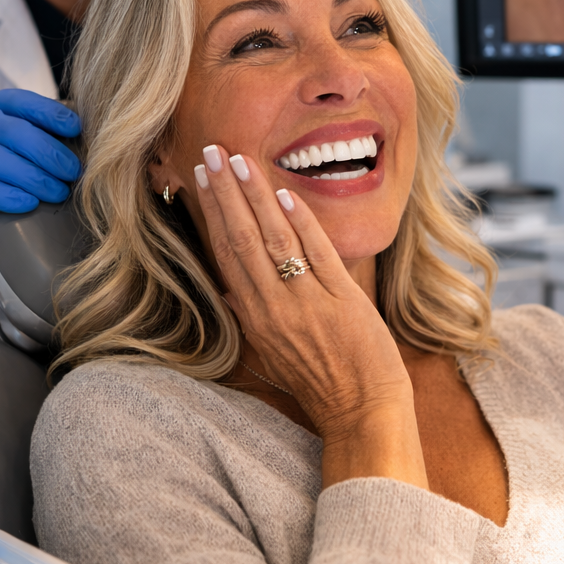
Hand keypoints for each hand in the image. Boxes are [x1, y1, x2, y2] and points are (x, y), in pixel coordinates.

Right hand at [0, 89, 79, 269]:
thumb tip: (86, 139)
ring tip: (59, 192)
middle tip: (74, 172)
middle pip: (14, 132)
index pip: (23, 101)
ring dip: (34, 177)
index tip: (78, 130)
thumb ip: (33, 136)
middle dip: (49, 152)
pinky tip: (29, 204)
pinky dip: (6, 195)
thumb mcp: (4, 146)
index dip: (52, 113)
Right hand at [193, 144, 427, 490]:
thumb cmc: (319, 383)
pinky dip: (300, 221)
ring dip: (255, 196)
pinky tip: (285, 194)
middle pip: (240, 239)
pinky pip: (315, 252)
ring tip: (240, 160)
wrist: (361, 410)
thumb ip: (248, 318)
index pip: (225, 254)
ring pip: (273, 239)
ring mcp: (306, 302)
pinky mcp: (341, 300)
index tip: (202, 179)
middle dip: (224, 192)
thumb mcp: (271, 354)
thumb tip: (225, 290)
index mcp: (253, 319)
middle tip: (211, 152)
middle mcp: (273, 308)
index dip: (212, 213)